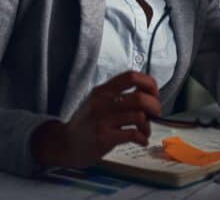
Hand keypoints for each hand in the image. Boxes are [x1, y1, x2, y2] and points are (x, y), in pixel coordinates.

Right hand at [31, 71, 160, 168]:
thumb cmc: (86, 123)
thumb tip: (145, 93)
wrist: (65, 144)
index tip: (153, 94)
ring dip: (148, 126)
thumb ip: (116, 95)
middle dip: (154, 107)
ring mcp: (103, 119)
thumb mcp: (97, 101)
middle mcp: (102, 101)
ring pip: (139, 116)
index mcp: (102, 90)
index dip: (148, 83)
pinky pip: (133, 134)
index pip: (131, 76)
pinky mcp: (104, 137)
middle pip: (140, 97)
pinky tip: (141, 141)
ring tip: (144, 132)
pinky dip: (142, 138)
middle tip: (154, 115)